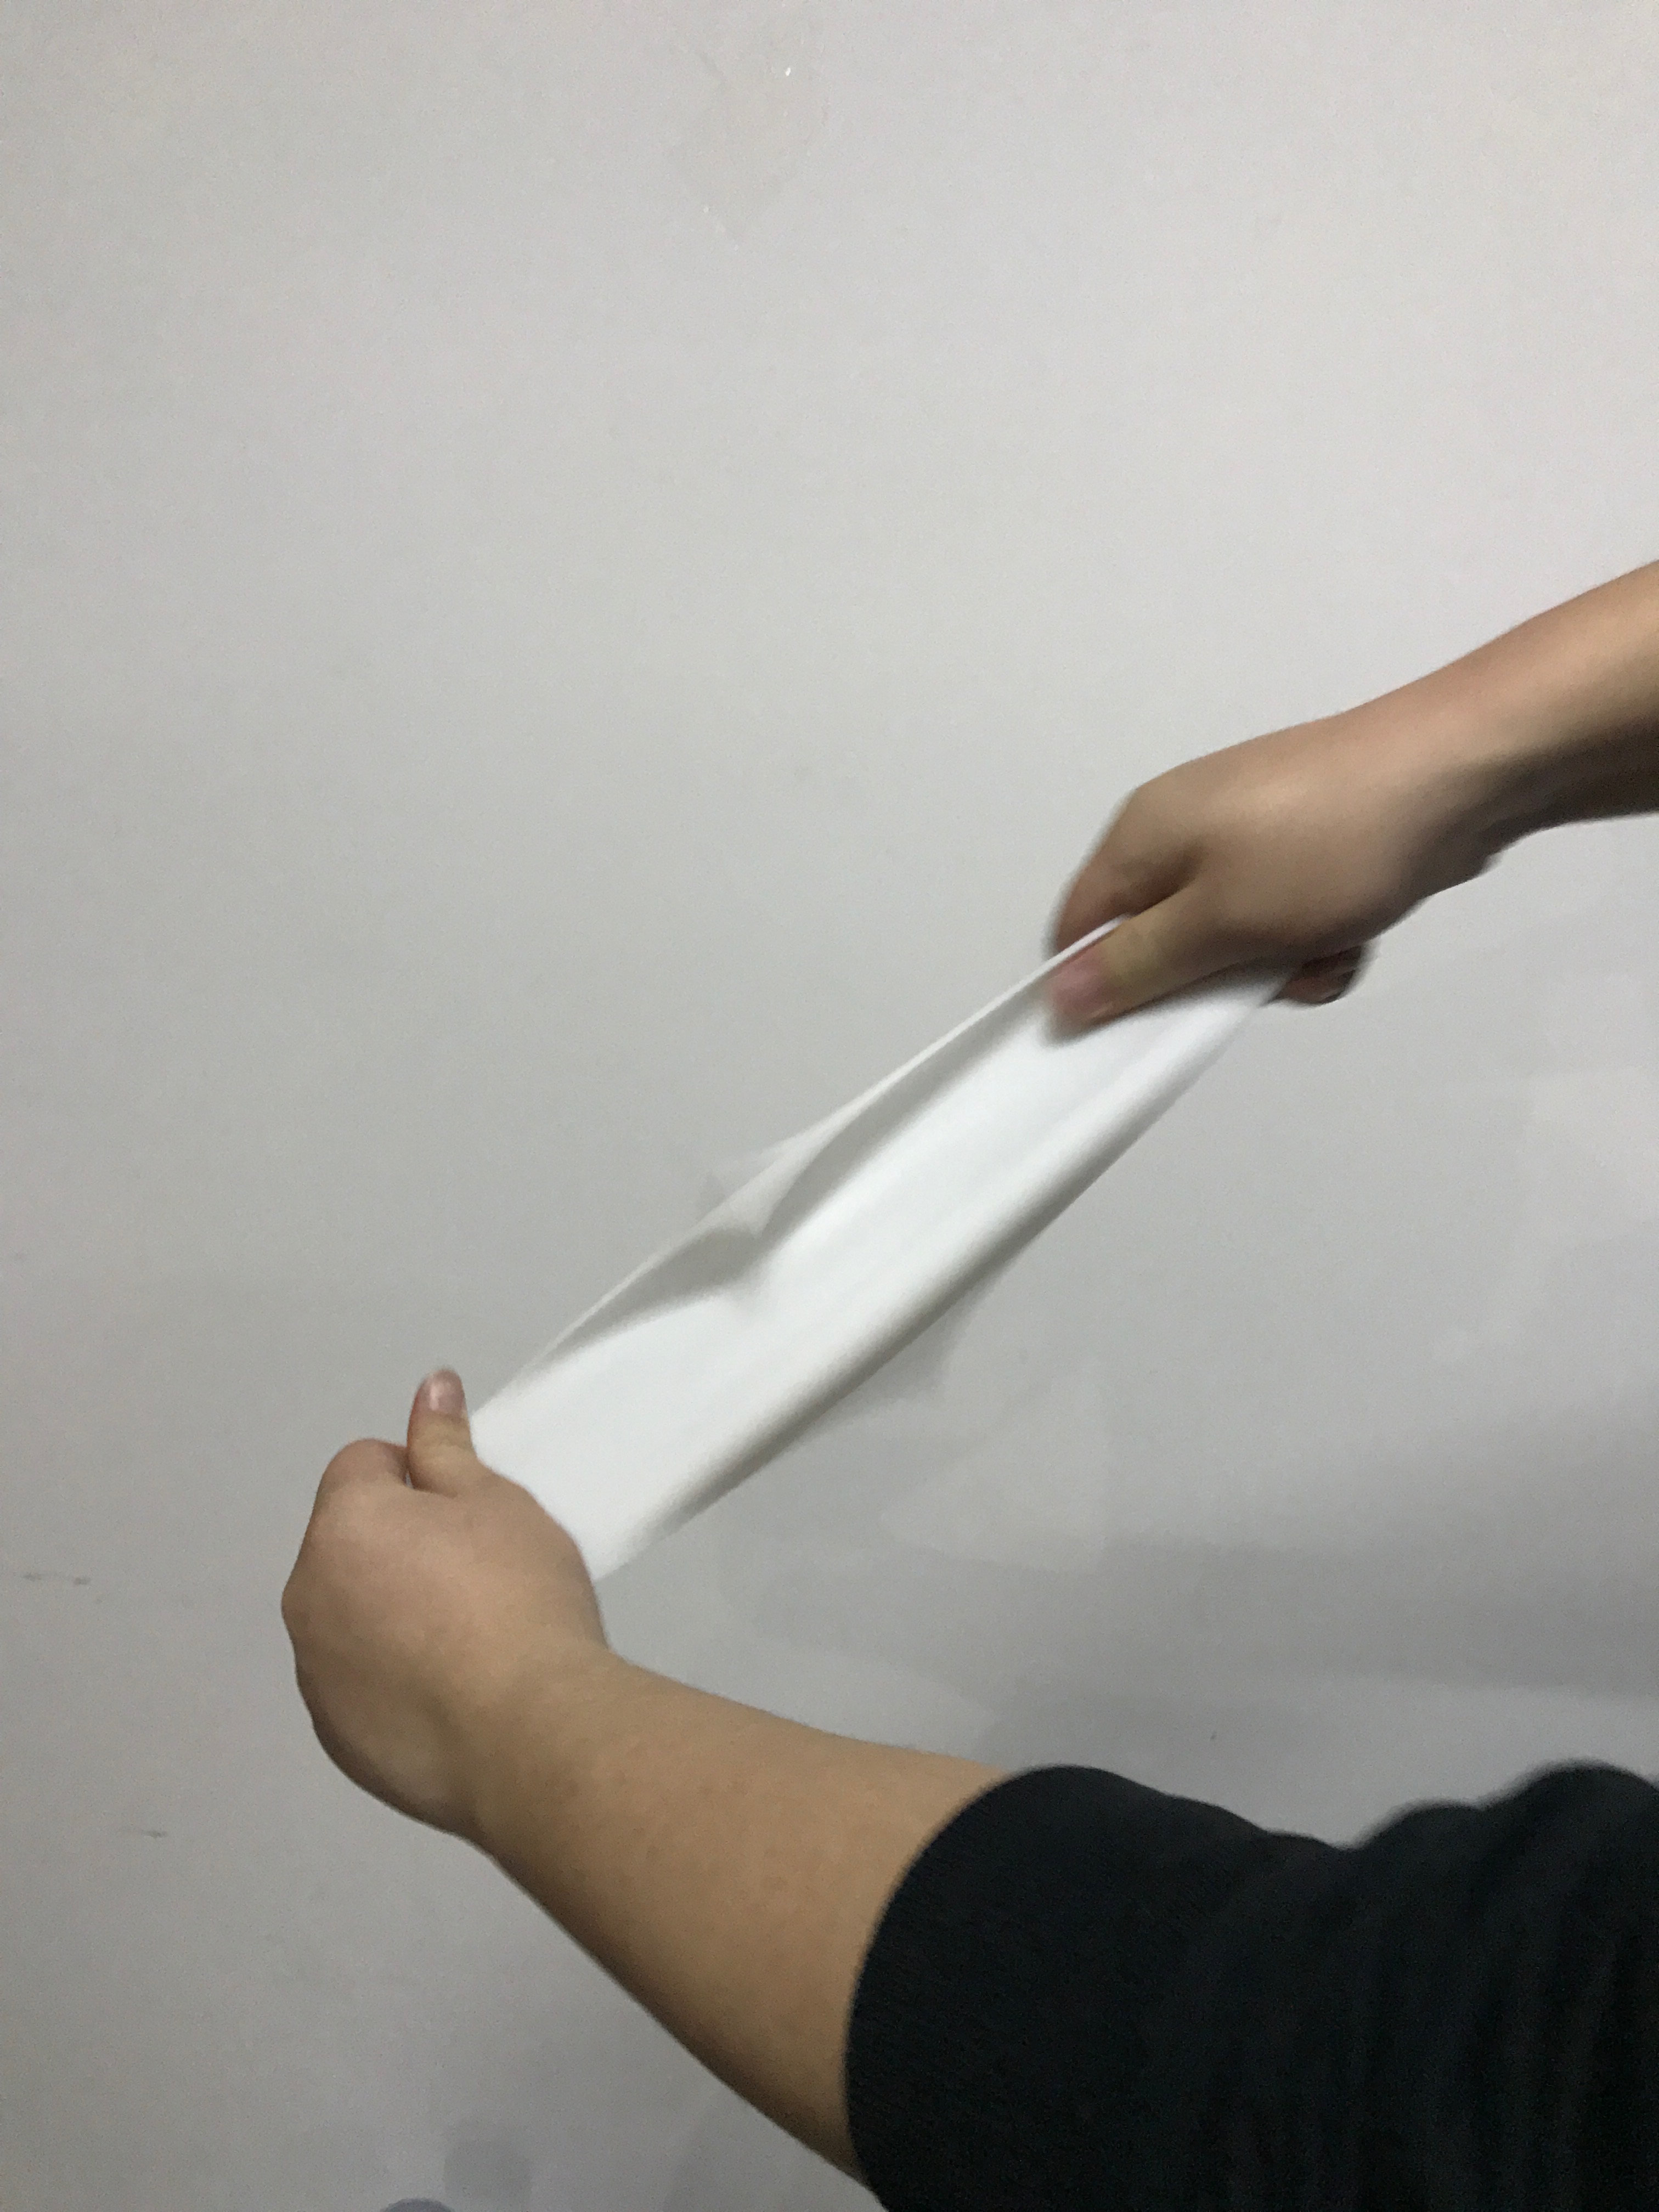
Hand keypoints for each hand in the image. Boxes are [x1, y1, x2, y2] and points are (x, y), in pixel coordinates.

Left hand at [282, 1369, 608, 1841]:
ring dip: (393, 1616)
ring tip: (473, 1643)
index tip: (474, 1517)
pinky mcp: (337, 1738)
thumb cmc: (517, 1602)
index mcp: (343, 1526)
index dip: (422, 1480)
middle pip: (351, 1544)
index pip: (365, 1465)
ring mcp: (316, 1674)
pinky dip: (395, 1683)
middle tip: (480, 1577)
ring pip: (351, 1617)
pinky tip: (457, 1697)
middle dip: (402, 1548)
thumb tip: (430, 1388)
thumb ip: (447, 1446)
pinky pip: (360, 1686)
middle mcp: (308, 1596)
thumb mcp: (497, 1503)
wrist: (529, 1735)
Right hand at [1045, 705, 1499, 1024]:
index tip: (1146, 1032)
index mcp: (1141, 835)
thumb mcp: (1219, 921)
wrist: (1460, 774)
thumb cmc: (1324, 848)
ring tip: (1324, 947)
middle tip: (1263, 977)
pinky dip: (1317, 937)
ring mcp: (1250, 832)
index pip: (1079, 930)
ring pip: (1234, 938)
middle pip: (1161, 941)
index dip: (1098, 988)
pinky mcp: (1307, 842)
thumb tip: (1056, 998)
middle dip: (1212, 980)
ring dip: (1278, 965)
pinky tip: (1356, 929)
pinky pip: (1287, 917)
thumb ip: (1137, 966)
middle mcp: (1183, 827)